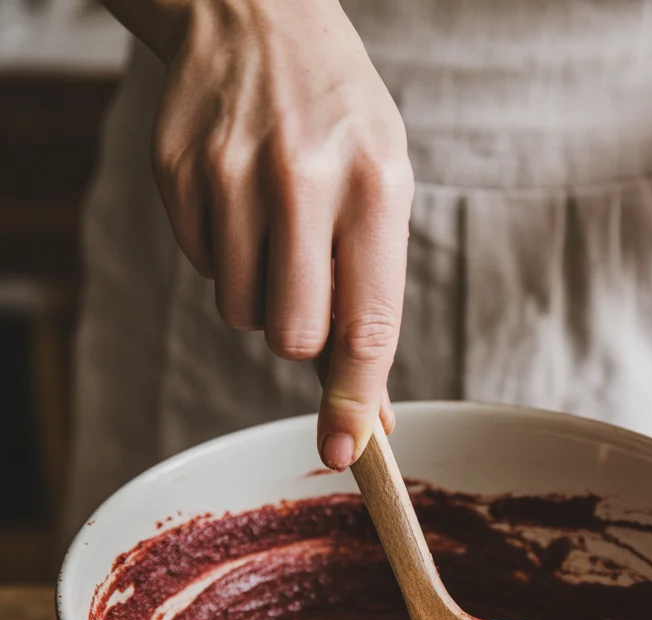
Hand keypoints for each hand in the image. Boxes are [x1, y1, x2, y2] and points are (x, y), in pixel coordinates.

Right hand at [149, 0, 412, 465]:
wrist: (258, 15)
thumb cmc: (341, 122)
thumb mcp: (384, 191)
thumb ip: (376, 304)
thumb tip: (367, 420)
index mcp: (374, 185)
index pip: (366, 323)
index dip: (356, 399)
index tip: (347, 454)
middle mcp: (302, 180)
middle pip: (292, 336)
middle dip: (302, 335)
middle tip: (309, 283)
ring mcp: (230, 173)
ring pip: (241, 313)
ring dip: (261, 297)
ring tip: (276, 230)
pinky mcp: (178, 173)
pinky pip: (201, 270)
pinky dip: (224, 257)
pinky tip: (240, 203)